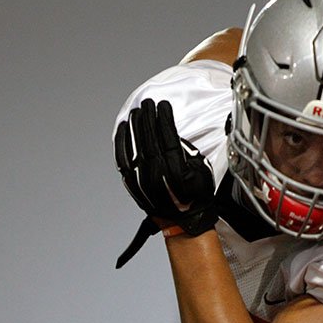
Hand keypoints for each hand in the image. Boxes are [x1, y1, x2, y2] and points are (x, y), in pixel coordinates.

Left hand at [114, 99, 216, 233]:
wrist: (183, 220)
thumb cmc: (195, 196)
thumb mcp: (201, 170)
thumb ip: (187, 150)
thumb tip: (174, 132)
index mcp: (176, 169)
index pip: (167, 136)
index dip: (164, 119)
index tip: (163, 105)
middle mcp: (157, 174)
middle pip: (150, 139)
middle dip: (148, 117)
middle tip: (147, 102)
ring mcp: (142, 179)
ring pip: (135, 147)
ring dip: (135, 126)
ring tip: (136, 111)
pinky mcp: (132, 183)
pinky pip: (122, 159)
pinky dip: (121, 142)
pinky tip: (123, 128)